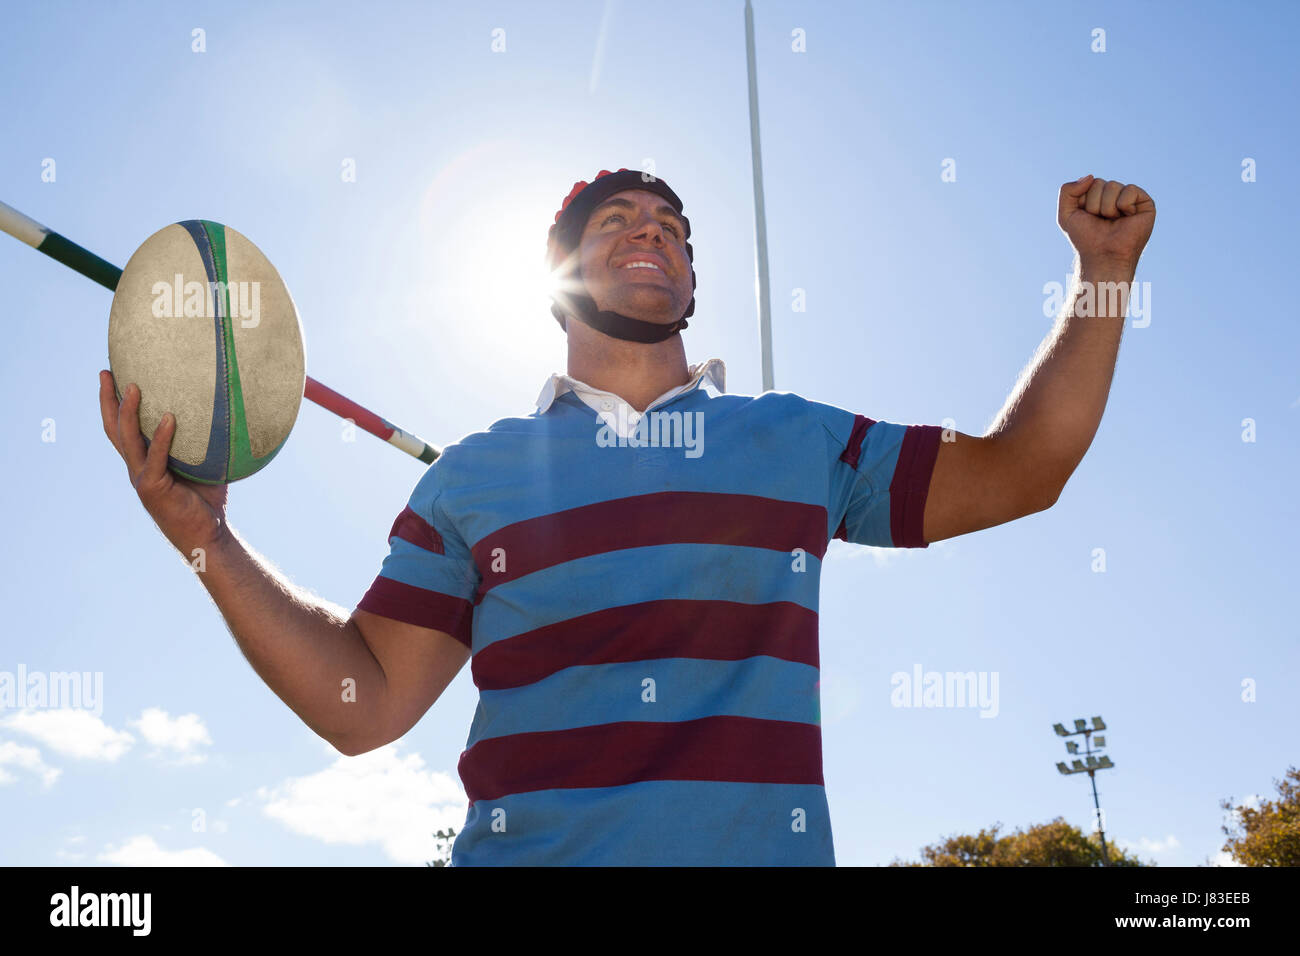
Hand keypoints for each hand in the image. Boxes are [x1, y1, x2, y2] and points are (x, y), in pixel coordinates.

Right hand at [98, 370, 229, 556]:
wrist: (207, 534)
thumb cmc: (207, 499)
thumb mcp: (205, 464)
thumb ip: (206, 441)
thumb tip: (229, 410)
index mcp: (144, 461)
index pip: (122, 428)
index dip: (114, 403)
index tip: (112, 375)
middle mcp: (137, 467)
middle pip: (114, 429)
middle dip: (108, 400)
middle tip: (107, 372)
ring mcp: (142, 478)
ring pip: (127, 440)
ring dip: (128, 412)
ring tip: (133, 386)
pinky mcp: (153, 488)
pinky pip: (156, 458)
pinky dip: (161, 437)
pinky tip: (169, 417)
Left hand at [1058, 175, 1155, 268]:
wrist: (1102, 256)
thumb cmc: (1086, 239)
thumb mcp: (1066, 214)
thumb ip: (1067, 190)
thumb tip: (1090, 176)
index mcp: (1097, 196)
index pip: (1088, 182)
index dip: (1083, 201)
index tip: (1087, 217)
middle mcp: (1114, 195)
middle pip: (1098, 183)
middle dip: (1094, 205)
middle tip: (1100, 221)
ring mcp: (1129, 198)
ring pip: (1113, 186)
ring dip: (1107, 208)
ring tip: (1112, 221)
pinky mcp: (1145, 203)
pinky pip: (1130, 190)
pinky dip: (1123, 206)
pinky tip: (1126, 217)